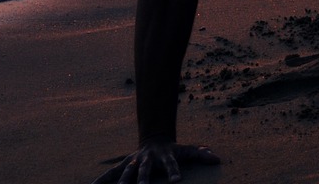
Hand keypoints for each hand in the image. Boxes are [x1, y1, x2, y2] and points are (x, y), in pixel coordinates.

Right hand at [90, 139, 219, 183]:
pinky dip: (101, 181)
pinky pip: (111, 175)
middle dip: (142, 181)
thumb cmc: (172, 150)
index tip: (177, 181)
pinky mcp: (124, 166)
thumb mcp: (187, 150)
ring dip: (122, 183)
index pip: (171, 164)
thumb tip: (217, 158)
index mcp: (164, 156)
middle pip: (145, 171)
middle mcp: (147, 159)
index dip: (174, 172)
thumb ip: (200, 154)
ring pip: (126, 173)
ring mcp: (134, 162)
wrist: (153, 138)